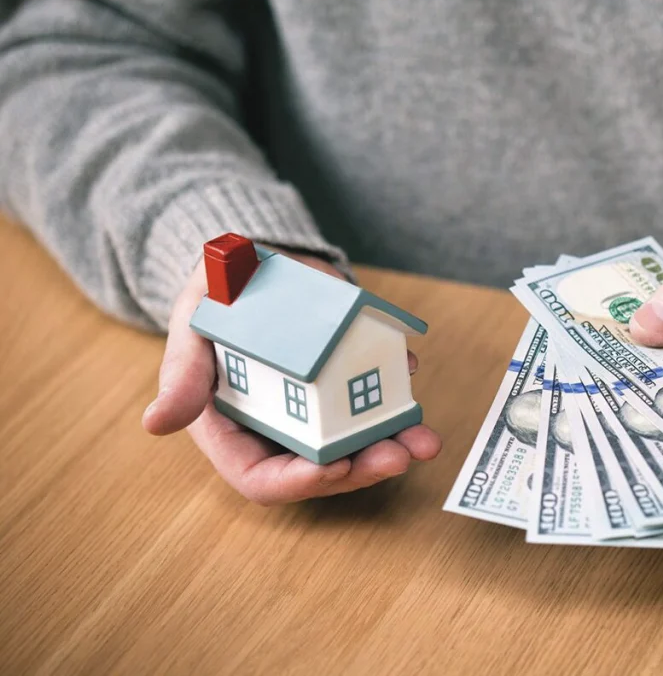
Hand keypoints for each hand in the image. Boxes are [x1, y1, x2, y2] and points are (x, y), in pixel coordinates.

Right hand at [142, 249, 441, 504]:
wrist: (254, 261)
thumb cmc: (215, 297)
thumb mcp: (191, 327)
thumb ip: (181, 373)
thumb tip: (156, 423)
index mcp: (234, 430)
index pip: (264, 478)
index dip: (300, 481)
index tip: (332, 466)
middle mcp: (281, 428)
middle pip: (323, 469)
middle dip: (363, 468)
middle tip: (399, 454)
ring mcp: (318, 408)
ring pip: (359, 442)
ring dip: (394, 442)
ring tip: (424, 439)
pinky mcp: (345, 381)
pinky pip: (376, 400)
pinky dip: (398, 394)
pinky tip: (410, 372)